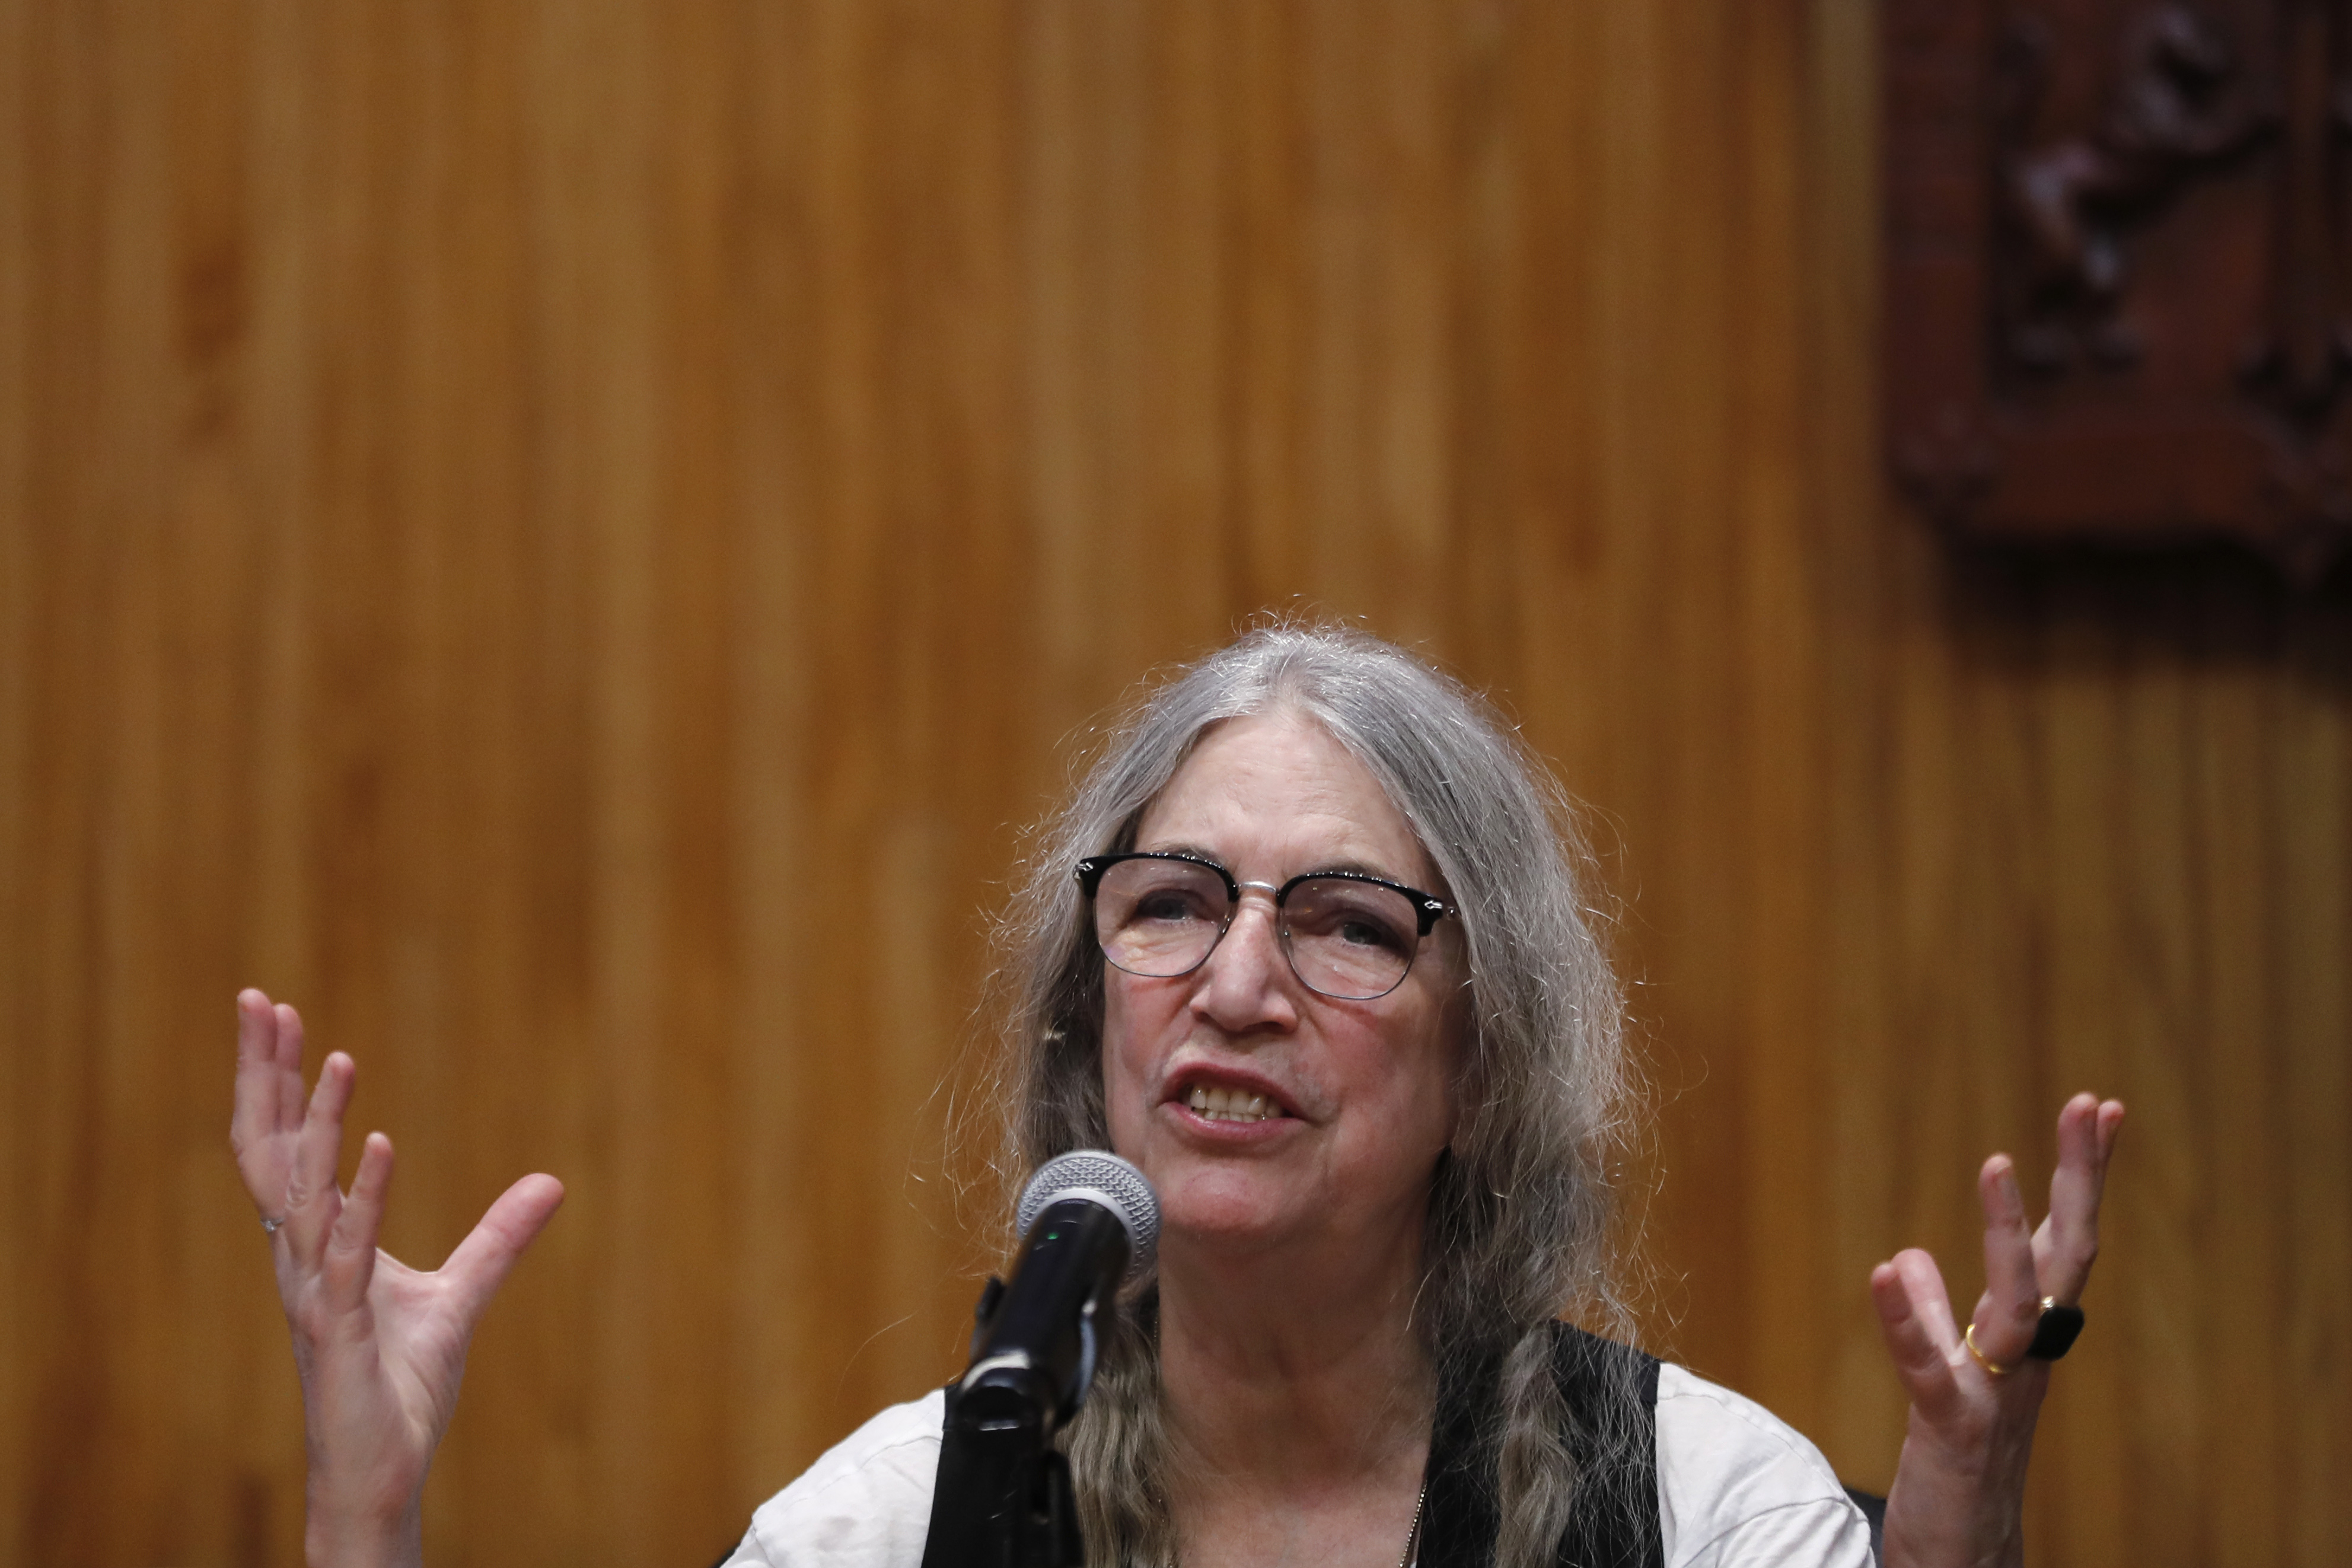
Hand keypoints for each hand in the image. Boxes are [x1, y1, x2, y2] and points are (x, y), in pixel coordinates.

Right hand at [230, 989, 564, 1567]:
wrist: (386, 1468)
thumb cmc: (401, 1386)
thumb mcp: (462, 1295)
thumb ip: (500, 1238)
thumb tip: (551, 1183)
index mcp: (319, 1242)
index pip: (287, 1144)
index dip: (283, 1081)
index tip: (279, 1012)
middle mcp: (302, 1257)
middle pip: (269, 1149)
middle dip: (265, 1074)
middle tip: (258, 999)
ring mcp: (314, 1292)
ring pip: (301, 1191)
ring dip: (318, 1123)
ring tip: (332, 1054)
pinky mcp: (338, 1330)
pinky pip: (346, 1252)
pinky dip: (364, 1197)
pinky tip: (380, 1145)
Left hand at [1870, 1093, 2124, 1567]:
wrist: (1962, 1558)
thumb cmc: (1960, 1464)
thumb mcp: (1946, 1379)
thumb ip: (1931, 1316)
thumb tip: (1909, 1258)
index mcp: (2025, 1338)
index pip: (2064, 1243)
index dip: (2079, 1177)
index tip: (2097, 1107)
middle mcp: (2026, 1359)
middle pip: (2067, 1258)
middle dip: (2079, 1179)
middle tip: (2089, 1105)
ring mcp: (1996, 1395)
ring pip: (2017, 1308)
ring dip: (2009, 1235)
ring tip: (1996, 1162)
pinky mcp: (1952, 1432)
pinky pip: (1930, 1370)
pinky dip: (1907, 1322)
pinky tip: (1883, 1272)